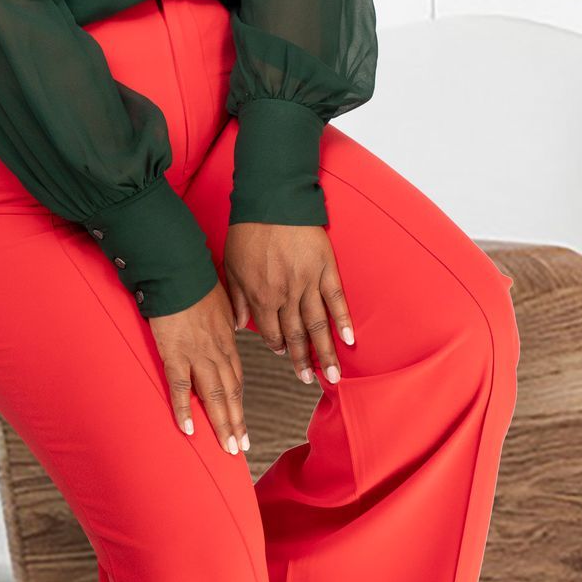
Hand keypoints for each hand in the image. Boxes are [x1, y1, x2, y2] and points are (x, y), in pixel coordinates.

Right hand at [147, 282, 248, 455]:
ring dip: (222, 423)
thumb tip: (233, 327)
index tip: (242, 424)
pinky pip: (181, 387)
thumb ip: (228, 319)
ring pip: (214, 396)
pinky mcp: (174, 354)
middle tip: (240, 447)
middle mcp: (216, 353)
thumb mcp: (223, 301)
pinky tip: (189, 429)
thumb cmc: (198, 283)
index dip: (239, 404)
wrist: (179, 272)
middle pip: (230, 393)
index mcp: (227, 342)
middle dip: (236, 423)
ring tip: (227, 447)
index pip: (236, 379)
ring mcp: (196, 355)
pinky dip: (185, 409)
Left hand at [223, 223, 353, 386]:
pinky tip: (349, 339)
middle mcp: (285, 295)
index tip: (285, 355)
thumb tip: (238, 325)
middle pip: (296, 334)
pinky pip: (336, 299)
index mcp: (260, 295)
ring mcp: (308, 282)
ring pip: (318, 324)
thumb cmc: (247, 230)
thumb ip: (235, 298)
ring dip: (325, 352)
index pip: (271, 331)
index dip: (279, 346)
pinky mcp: (325, 268)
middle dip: (303, 360)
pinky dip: (343, 320)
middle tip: (310, 382)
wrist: (271, 200)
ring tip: (333, 376)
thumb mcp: (231, 266)